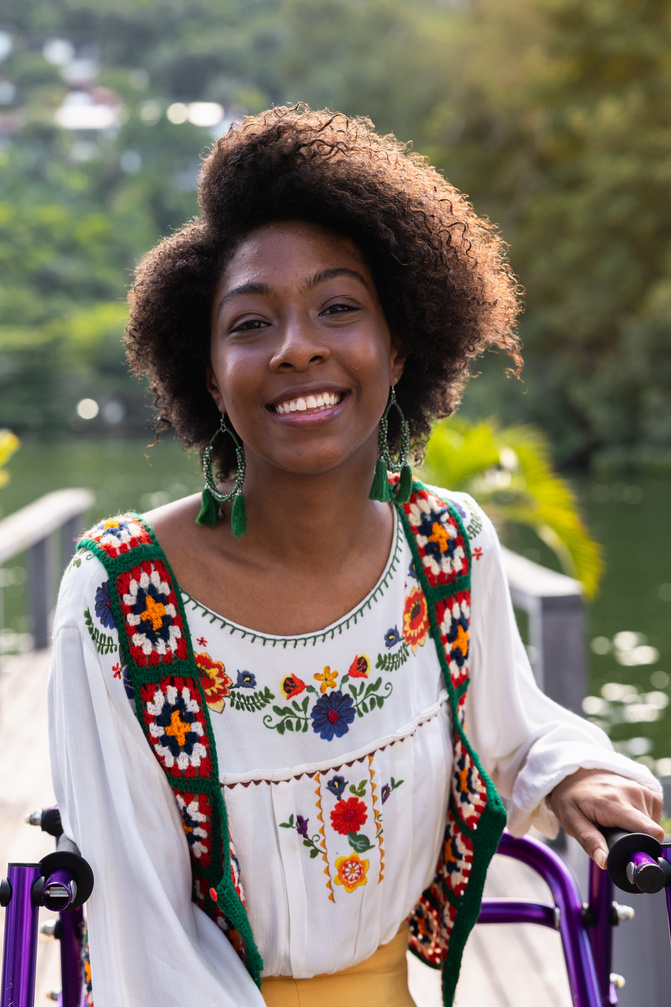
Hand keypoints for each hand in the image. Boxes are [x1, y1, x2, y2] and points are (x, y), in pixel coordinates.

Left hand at [547, 768, 663, 868]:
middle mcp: (632, 793)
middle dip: (634, 840)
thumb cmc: (571, 798)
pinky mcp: (647, 789)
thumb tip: (604, 861)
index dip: (644, 849)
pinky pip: (653, 815)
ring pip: (652, 826)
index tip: (630, 855)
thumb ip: (589, 841)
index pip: (649, 831)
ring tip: (616, 822)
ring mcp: (641, 789)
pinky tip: (625, 816)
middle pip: (649, 833)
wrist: (574, 775)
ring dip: (637, 829)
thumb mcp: (571, 821)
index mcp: (614, 803)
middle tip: (613, 834)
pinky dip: (641, 820)